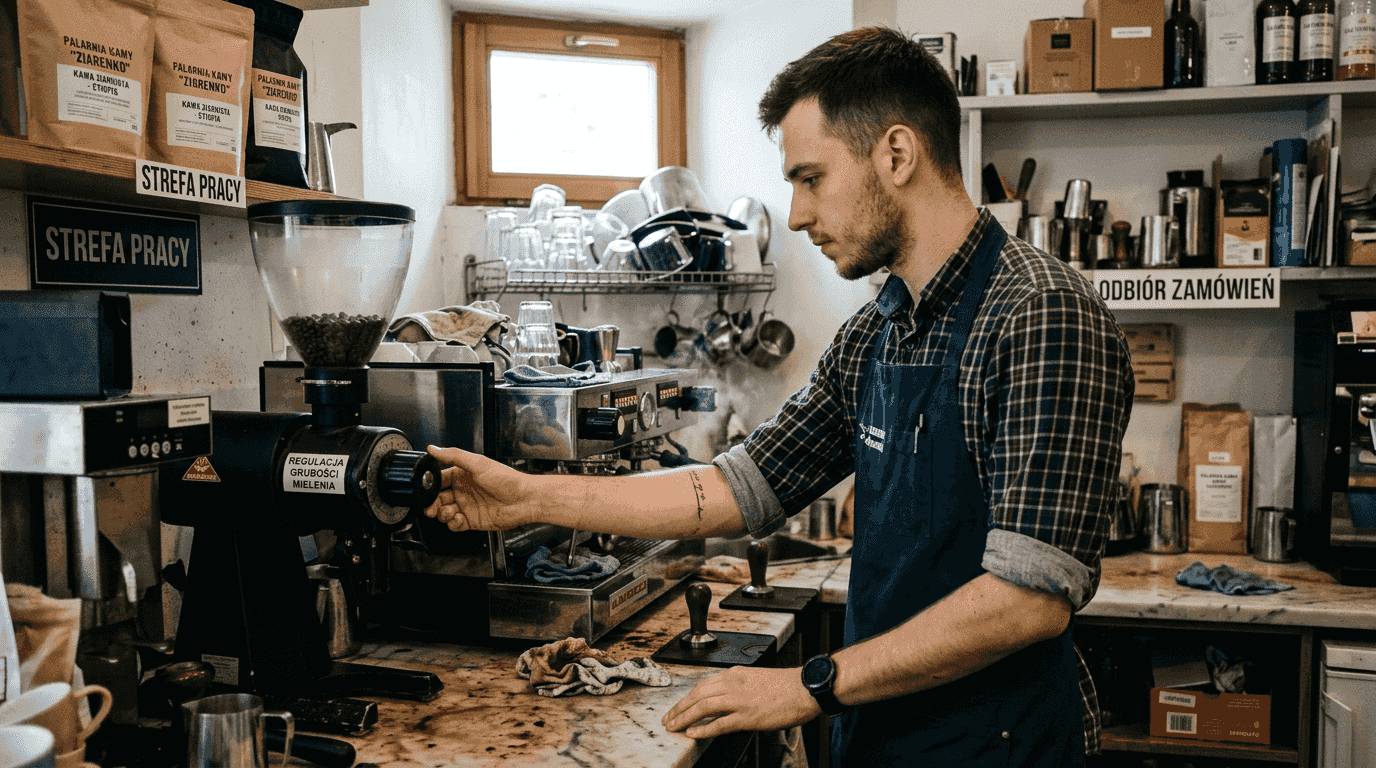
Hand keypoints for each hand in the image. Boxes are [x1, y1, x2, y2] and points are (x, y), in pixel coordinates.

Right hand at [424, 445, 530, 531]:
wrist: (524, 500)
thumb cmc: (507, 480)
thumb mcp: (478, 464)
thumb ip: (454, 456)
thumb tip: (433, 448)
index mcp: (463, 474)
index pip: (439, 479)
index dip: (430, 484)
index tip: (424, 488)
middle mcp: (464, 490)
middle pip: (438, 498)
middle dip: (431, 503)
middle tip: (430, 506)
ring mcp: (468, 506)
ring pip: (444, 512)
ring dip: (441, 514)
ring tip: (449, 511)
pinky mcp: (472, 520)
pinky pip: (455, 524)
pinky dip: (453, 523)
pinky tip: (459, 518)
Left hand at [662, 666, 819, 738]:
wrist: (804, 689)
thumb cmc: (785, 686)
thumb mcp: (755, 679)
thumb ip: (737, 687)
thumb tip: (723, 700)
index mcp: (735, 674)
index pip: (702, 686)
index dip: (686, 698)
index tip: (677, 707)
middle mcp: (733, 684)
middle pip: (697, 695)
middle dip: (679, 708)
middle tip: (668, 719)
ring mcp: (739, 701)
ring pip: (702, 708)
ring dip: (684, 718)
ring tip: (674, 727)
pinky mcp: (747, 717)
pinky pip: (719, 724)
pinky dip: (703, 729)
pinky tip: (693, 733)